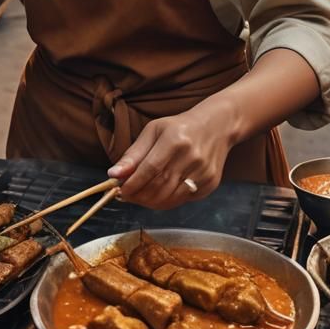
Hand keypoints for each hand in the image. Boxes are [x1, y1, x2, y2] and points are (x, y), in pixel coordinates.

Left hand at [107, 105, 235, 209]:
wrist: (216, 126)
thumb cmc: (180, 127)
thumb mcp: (154, 131)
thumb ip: (134, 154)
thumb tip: (113, 175)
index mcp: (176, 139)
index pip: (150, 169)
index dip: (133, 183)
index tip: (120, 190)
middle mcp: (192, 157)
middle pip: (160, 186)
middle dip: (139, 195)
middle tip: (127, 195)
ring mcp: (204, 172)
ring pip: (171, 198)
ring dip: (150, 202)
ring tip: (140, 197)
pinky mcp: (210, 183)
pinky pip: (183, 200)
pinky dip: (166, 202)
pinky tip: (158, 195)